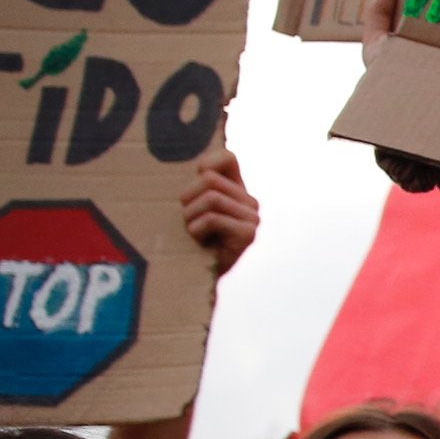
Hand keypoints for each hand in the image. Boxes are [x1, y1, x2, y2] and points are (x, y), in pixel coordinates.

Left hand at [184, 153, 260, 279]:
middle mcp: (250, 203)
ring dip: (190, 216)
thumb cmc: (186, 242)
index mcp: (237, 192)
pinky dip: (197, 229)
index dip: (206, 164)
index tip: (192, 184)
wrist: (196, 280)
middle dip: (187, 199)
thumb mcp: (189, 208)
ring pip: (211, 197)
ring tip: (192, 232)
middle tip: (187, 220)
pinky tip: (199, 242)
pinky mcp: (248, 235)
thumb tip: (193, 166)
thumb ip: (194, 186)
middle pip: (209, 179)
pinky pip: (214, 218)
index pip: (228, 158)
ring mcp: (253, 219)